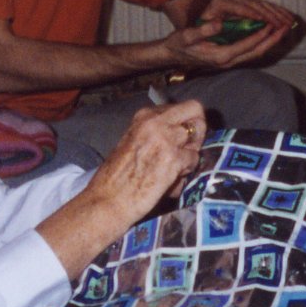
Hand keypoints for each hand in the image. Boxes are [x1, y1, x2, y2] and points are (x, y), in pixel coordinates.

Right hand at [37, 100, 206, 278]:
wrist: (108, 199)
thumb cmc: (118, 175)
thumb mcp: (134, 140)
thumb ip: (157, 133)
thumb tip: (184, 132)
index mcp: (145, 116)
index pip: (183, 107)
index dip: (187, 124)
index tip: (183, 139)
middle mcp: (156, 121)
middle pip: (196, 111)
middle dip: (197, 131)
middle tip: (187, 151)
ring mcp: (166, 138)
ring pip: (197, 138)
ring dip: (190, 155)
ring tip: (174, 171)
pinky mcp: (173, 159)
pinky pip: (194, 160)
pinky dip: (186, 172)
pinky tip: (170, 182)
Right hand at [166, 0, 294, 68]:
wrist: (171, 54)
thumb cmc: (178, 44)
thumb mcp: (186, 36)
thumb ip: (202, 30)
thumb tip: (218, 23)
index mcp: (220, 56)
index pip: (246, 46)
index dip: (260, 35)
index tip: (271, 25)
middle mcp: (228, 61)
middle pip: (256, 52)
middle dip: (272, 40)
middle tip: (285, 28)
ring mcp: (229, 60)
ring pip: (255, 52)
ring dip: (269, 41)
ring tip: (282, 29)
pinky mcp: (229, 57)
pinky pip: (249, 50)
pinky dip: (261, 42)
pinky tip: (266, 33)